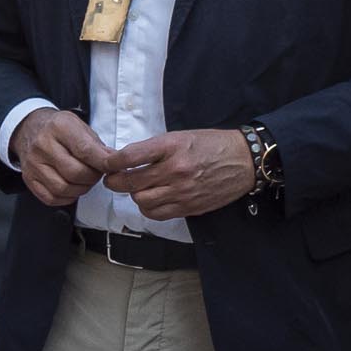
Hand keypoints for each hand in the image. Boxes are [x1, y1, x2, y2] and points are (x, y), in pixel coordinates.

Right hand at [9, 105, 111, 206]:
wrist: (29, 129)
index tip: (113, 167)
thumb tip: (113, 162)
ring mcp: (33, 164)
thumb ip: (97, 145)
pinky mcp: (29, 179)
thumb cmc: (57, 129)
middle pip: (75, 173)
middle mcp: (42, 145)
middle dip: (92, 177)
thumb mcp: (79, 126)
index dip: (103, 163)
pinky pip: (51, 198)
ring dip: (81, 189)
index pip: (85, 151)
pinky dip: (67, 197)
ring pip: (63, 188)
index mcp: (59, 127)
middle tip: (97, 173)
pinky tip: (71, 188)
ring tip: (84, 180)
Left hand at [100, 128, 256, 222]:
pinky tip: (151, 198)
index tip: (106, 164)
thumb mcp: (182, 136)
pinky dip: (148, 207)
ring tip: (137, 188)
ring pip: (140, 201)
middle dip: (115, 181)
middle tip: (113, 178)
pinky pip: (156, 213)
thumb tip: (126, 160)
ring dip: (134, 195)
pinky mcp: (188, 207)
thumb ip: (155, 148)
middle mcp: (175, 170)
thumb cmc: (212, 145)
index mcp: (172, 146)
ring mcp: (182, 191)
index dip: (112, 162)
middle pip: (130, 183)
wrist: (244, 161)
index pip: (130, 156)